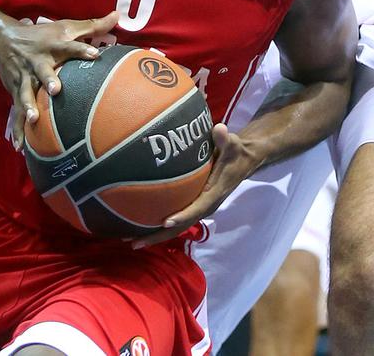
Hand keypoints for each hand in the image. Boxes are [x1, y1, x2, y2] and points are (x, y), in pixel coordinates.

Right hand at [0, 12, 118, 147]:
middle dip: (48, 80)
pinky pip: (15, 113)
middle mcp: (37, 62)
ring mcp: (24, 78)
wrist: (2, 40)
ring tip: (34, 118)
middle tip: (56, 89)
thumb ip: (93, 25)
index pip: (69, 46)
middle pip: (43, 71)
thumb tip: (118, 15)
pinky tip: (20, 147)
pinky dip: (17, 130)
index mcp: (52, 46)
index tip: (95, 55)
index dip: (81, 50)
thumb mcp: (65, 26)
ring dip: (28, 105)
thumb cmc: (42, 35)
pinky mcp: (15, 91)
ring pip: (25, 92)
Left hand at [132, 123, 256, 247]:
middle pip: (180, 226)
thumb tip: (219, 129)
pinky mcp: (193, 204)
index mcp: (213, 194)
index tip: (164, 221)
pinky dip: (158, 225)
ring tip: (130, 241)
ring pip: (176, 227)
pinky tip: (138, 224)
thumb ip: (224, 139)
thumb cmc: (234, 151)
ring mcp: (199, 207)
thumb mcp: (231, 143)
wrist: (242, 160)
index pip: (197, 208)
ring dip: (154, 235)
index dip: (181, 216)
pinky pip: (175, 218)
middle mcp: (205, 205)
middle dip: (158, 236)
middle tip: (134, 243)